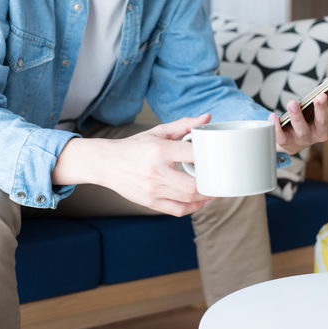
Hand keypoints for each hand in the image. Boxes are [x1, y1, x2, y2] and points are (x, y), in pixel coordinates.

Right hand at [89, 114, 212, 216]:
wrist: (107, 163)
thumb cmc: (134, 146)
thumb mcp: (158, 132)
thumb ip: (184, 125)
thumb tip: (207, 118)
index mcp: (160, 150)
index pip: (193, 154)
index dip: (209, 156)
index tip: (217, 157)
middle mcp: (156, 171)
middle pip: (193, 184)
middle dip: (211, 183)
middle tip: (220, 179)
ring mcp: (152, 189)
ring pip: (188, 198)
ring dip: (206, 196)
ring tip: (213, 189)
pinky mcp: (149, 202)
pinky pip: (177, 210)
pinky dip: (192, 208)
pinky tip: (200, 202)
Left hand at [268, 67, 327, 154]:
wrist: (293, 139)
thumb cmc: (313, 117)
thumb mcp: (327, 102)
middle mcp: (321, 133)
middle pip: (323, 121)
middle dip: (322, 108)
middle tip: (320, 96)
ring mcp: (304, 139)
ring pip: (302, 129)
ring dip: (298, 116)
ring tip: (292, 103)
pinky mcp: (288, 143)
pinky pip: (282, 137)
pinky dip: (277, 127)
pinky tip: (273, 116)